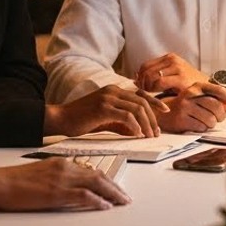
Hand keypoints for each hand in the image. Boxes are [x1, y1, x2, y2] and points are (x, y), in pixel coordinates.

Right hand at [0, 158, 130, 211]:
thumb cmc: (15, 181)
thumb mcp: (41, 174)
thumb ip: (59, 177)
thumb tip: (73, 188)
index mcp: (61, 163)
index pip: (91, 170)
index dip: (106, 180)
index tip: (114, 188)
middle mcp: (65, 167)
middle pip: (98, 175)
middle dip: (114, 187)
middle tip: (124, 197)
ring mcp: (62, 179)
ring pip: (96, 183)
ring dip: (112, 193)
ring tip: (121, 202)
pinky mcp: (56, 192)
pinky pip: (84, 195)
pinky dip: (97, 200)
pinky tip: (105, 206)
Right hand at [45, 85, 168, 137]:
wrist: (60, 119)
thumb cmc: (80, 120)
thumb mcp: (105, 119)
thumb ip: (121, 122)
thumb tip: (138, 130)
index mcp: (113, 90)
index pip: (140, 93)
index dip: (155, 102)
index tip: (165, 111)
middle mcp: (112, 91)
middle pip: (142, 101)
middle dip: (152, 118)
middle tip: (156, 132)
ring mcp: (108, 98)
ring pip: (137, 108)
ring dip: (146, 123)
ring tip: (148, 135)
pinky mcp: (103, 108)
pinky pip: (127, 116)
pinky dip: (135, 126)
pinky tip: (136, 134)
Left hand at [136, 53, 206, 92]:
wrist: (209, 89)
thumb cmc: (188, 85)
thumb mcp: (171, 77)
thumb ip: (155, 76)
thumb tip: (134, 78)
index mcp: (170, 58)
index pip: (145, 65)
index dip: (140, 77)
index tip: (141, 88)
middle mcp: (173, 60)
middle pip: (146, 70)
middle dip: (141, 83)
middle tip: (144, 93)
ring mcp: (177, 68)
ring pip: (150, 76)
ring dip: (147, 87)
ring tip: (151, 95)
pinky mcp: (180, 78)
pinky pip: (158, 83)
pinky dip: (154, 90)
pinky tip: (157, 96)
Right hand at [155, 82, 225, 132]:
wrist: (163, 113)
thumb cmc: (186, 106)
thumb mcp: (199, 97)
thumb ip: (215, 100)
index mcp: (197, 86)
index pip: (219, 91)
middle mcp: (191, 93)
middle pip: (217, 107)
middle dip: (221, 116)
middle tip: (217, 119)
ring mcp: (185, 106)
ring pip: (210, 119)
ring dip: (211, 124)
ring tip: (204, 121)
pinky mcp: (181, 119)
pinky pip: (201, 127)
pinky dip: (202, 129)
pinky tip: (195, 125)